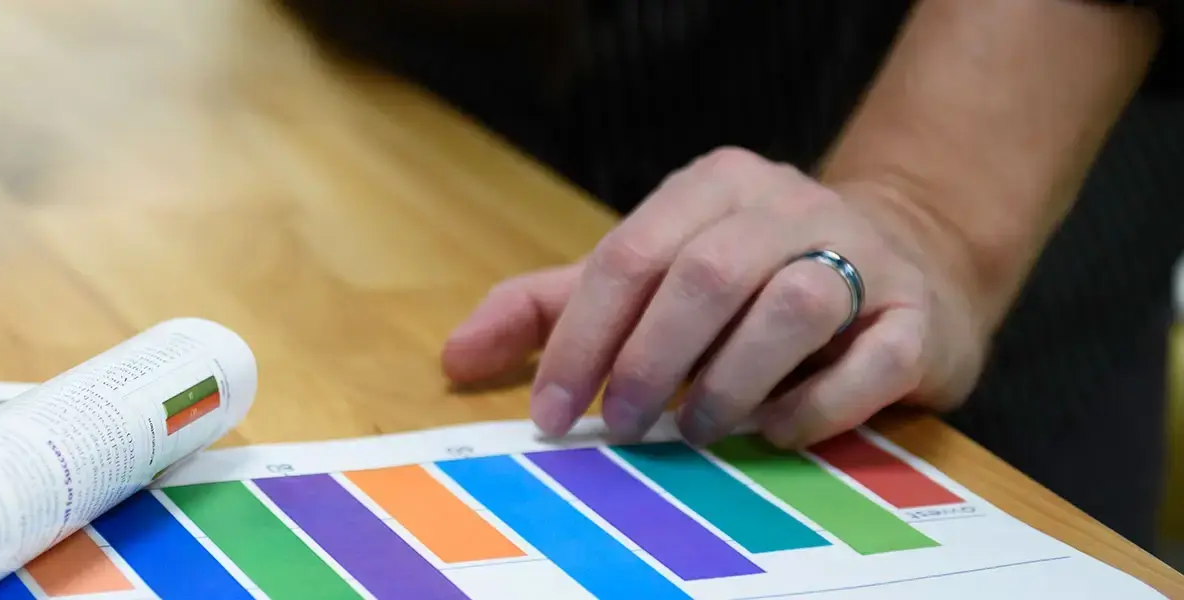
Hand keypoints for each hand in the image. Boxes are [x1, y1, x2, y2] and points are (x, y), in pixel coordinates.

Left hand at [441, 147, 987, 447]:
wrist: (910, 263)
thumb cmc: (746, 283)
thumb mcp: (647, 278)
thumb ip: (551, 309)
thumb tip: (452, 357)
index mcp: (713, 186)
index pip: (629, 256)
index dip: (580, 340)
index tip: (550, 414)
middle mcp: (789, 205)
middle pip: (704, 274)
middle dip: (648, 360)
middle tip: (619, 426)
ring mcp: (864, 255)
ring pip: (790, 302)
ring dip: (728, 380)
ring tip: (695, 430)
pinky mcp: (920, 316)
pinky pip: (869, 359)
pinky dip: (814, 404)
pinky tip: (773, 431)